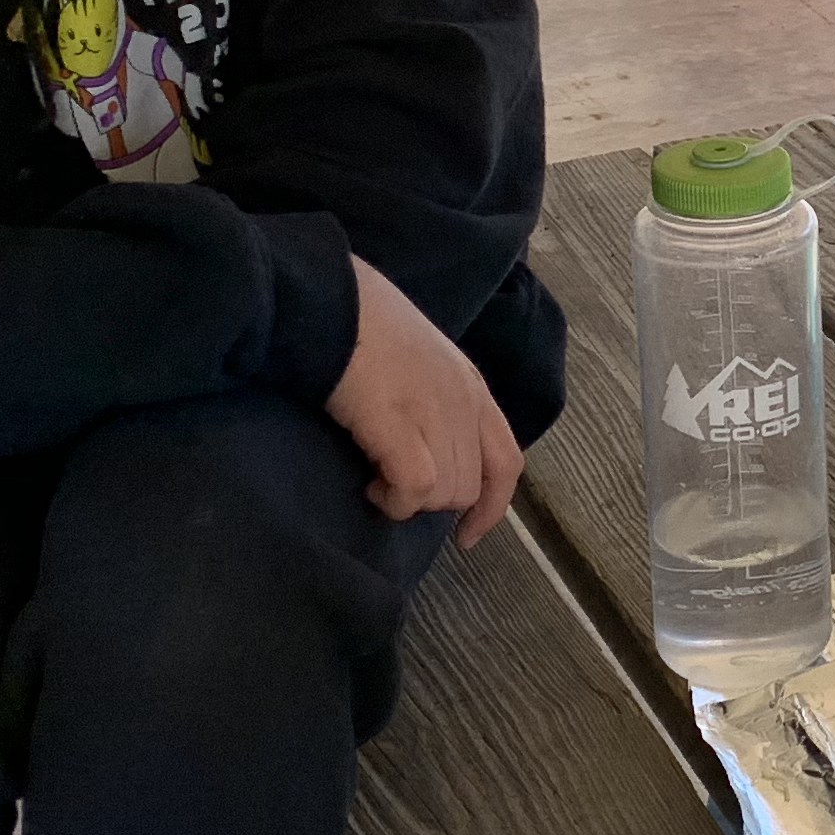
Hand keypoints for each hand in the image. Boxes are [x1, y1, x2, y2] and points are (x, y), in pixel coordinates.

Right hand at [327, 254, 522, 546]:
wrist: (328, 300)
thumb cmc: (361, 323)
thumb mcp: (420, 359)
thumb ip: (437, 398)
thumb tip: (428, 448)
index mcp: (472, 386)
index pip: (506, 461)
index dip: (492, 506)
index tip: (468, 535)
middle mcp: (464, 402)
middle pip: (470, 485)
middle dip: (433, 500)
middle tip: (392, 484)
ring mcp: (435, 413)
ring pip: (444, 492)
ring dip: (409, 501)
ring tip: (376, 478)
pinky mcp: (399, 425)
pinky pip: (416, 488)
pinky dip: (396, 501)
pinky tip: (372, 487)